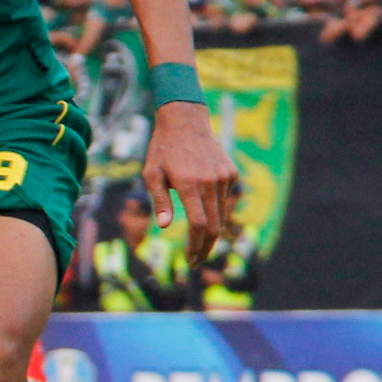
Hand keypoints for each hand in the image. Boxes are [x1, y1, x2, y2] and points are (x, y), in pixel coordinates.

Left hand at [144, 99, 237, 262]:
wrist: (185, 121)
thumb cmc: (163, 149)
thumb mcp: (151, 174)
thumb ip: (159, 201)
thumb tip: (164, 226)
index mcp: (189, 184)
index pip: (200, 225)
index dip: (196, 246)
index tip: (190, 260)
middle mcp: (210, 181)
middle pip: (215, 225)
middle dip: (206, 247)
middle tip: (196, 261)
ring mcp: (224, 177)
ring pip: (221, 214)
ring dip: (211, 231)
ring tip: (197, 242)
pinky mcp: (231, 173)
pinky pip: (223, 199)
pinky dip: (215, 210)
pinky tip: (202, 207)